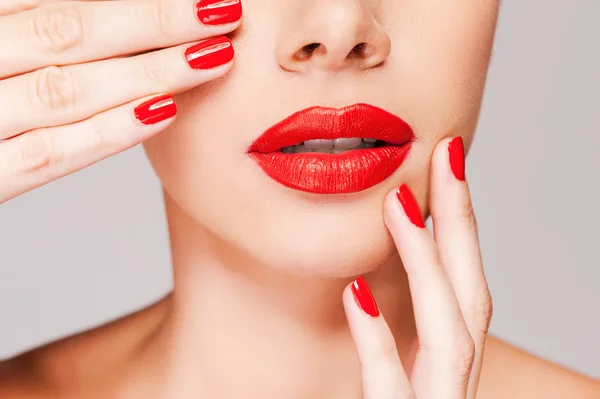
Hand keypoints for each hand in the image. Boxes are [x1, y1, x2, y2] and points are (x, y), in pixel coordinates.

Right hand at [0, 0, 241, 202]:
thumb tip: (102, 10)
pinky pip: (47, 154)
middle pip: (68, 30)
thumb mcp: (0, 43)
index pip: (58, 4)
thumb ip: (30, 23)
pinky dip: (107, 131)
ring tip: (213, 56)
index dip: (134, 1)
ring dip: (148, 70)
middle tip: (223, 10)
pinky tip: (162, 112)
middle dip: (154, 20)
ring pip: (65, 87)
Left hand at [343, 137, 492, 397]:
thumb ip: (391, 338)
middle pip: (470, 298)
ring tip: (398, 204)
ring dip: (426, 264)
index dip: (461, 226)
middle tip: (446, 155)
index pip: (465, 289)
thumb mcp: (392, 378)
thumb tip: (365, 279)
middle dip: (459, 225)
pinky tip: (356, 292)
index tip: (447, 163)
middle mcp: (451, 385)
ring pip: (446, 335)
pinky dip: (378, 339)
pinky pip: (390, 387)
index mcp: (447, 367)